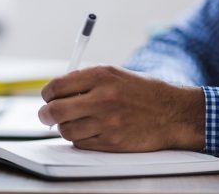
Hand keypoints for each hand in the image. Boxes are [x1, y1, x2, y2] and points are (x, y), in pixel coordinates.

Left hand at [38, 65, 204, 151]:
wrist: (173, 113)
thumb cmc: (141, 92)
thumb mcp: (114, 74)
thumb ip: (85, 80)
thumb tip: (55, 92)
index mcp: (101, 76)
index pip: (57, 86)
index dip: (47, 94)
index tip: (48, 97)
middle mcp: (102, 98)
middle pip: (55, 110)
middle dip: (46, 114)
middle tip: (47, 115)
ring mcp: (107, 122)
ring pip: (66, 130)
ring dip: (64, 127)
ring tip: (74, 122)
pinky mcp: (112, 142)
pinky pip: (81, 144)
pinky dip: (80, 139)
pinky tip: (90, 131)